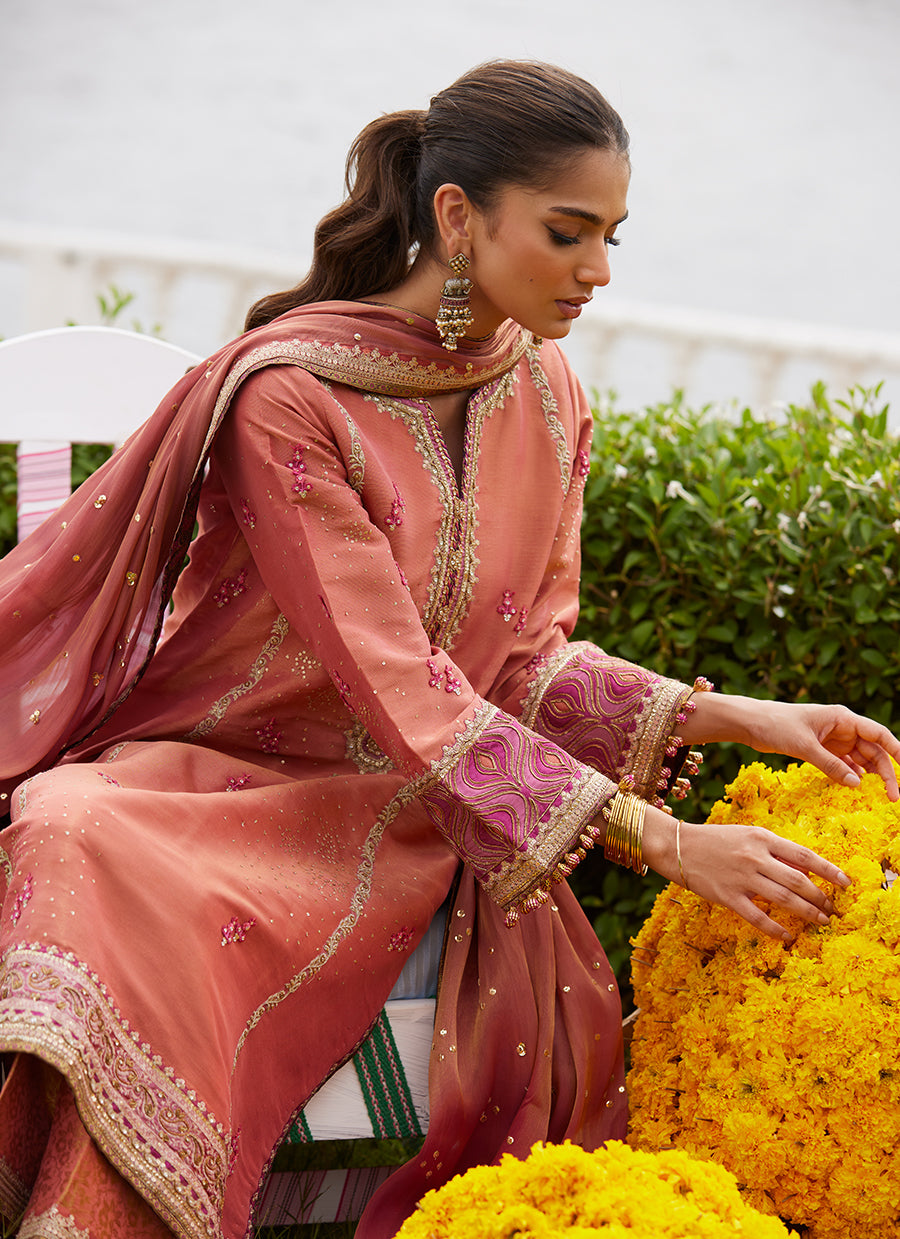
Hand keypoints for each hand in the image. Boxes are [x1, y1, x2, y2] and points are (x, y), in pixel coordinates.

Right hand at [642, 808, 849, 939]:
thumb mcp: (748, 836)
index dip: (828, 870)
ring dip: (807, 912)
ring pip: (783, 899)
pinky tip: (788, 935)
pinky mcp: (728, 896)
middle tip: (833, 909)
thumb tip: (806, 868)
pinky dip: (775, 929)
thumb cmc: (717, 840)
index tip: (846, 882)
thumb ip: (775, 850)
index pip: (804, 855)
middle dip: (820, 897)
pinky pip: (757, 917)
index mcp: (762, 838)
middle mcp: (755, 857)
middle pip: (798, 880)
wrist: (679, 847)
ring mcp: (741, 878)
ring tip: (821, 921)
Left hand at [680, 694, 899, 800]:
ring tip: (883, 797)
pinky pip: (844, 763)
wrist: (750, 723)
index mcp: (842, 718)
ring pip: (860, 759)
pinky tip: (857, 787)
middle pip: (873, 750)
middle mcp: (842, 727)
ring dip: (871, 776)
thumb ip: (830, 765)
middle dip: (886, 772)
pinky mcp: (822, 748)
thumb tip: (857, 784)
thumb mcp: (804, 746)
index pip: (879, 734)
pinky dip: (851, 775)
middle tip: (894, 797)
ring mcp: (833, 738)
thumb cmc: (776, 725)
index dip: (897, 750)